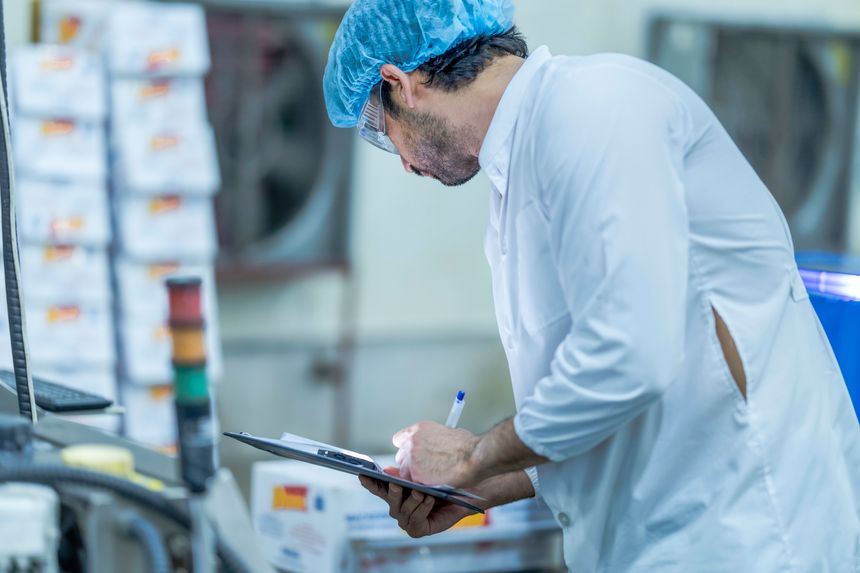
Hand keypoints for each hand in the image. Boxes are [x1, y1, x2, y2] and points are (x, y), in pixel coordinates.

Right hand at [358, 468, 475, 537]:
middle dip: (393, 490)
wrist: (467, 490)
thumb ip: (405, 473)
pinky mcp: (417, 529)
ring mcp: (407, 520)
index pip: (379, 487)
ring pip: (402, 509)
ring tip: (420, 491)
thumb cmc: (444, 479)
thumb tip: (387, 470)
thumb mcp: (423, 473)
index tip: (362, 474)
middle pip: (389, 498)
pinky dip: (422, 509)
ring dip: (412, 499)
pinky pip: (415, 519)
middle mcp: (398, 507)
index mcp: (396, 492)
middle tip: (396, 482)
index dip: (371, 482)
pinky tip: (429, 500)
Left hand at [393, 421, 480, 486]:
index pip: (399, 440)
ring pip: (404, 472)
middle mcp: (411, 442)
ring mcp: (411, 459)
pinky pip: (412, 483)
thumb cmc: (467, 445)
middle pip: (400, 457)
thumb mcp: (446, 433)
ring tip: (430, 479)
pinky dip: (420, 486)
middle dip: (410, 464)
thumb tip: (430, 446)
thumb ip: (432, 439)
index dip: (407, 449)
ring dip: (414, 476)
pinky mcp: (415, 474)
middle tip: (423, 469)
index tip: (413, 455)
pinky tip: (431, 485)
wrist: (474, 456)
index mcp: (418, 430)